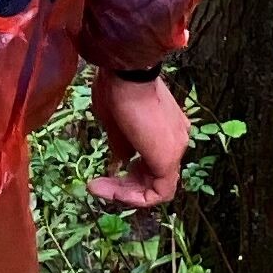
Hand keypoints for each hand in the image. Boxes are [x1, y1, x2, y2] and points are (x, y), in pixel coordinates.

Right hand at [85, 67, 189, 211]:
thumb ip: (122, 144)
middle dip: (123, 187)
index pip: (152, 163)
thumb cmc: (118, 89)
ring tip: (96, 188)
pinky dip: (134, 198)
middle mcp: (177, 140)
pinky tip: (112, 193)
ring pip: (155, 186)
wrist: (127, 73)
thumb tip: (120, 161)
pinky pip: (157, 192)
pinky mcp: (167, 159)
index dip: (129, 174)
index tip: (106, 173)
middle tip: (97, 185)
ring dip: (125, 194)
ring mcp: (175, 149)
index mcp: (167, 130)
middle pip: (153, 177)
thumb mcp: (116, 122)